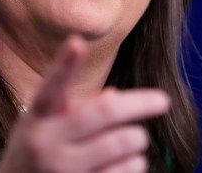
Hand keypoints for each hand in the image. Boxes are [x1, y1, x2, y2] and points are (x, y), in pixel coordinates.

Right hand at [0, 35, 170, 172]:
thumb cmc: (38, 149)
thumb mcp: (48, 125)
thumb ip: (78, 106)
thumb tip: (116, 97)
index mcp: (37, 119)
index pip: (52, 88)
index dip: (64, 64)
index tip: (77, 41)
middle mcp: (46, 144)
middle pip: (103, 112)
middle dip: (139, 104)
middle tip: (163, 100)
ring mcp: (63, 171)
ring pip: (122, 143)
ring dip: (138, 138)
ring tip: (136, 138)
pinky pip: (125, 171)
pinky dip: (135, 163)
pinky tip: (129, 162)